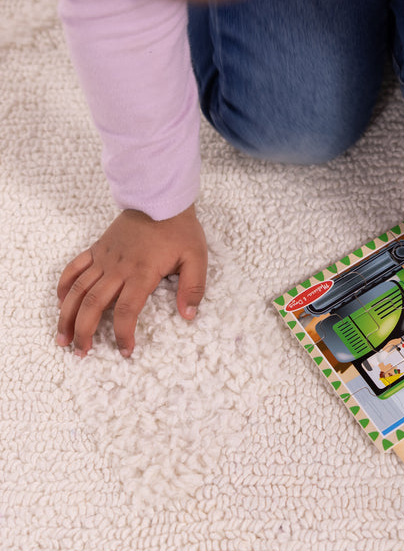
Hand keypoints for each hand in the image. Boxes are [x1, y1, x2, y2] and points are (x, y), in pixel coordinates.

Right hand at [56, 205, 207, 357]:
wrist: (160, 198)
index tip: (125, 351)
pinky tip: (60, 303)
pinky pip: (74, 268)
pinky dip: (63, 286)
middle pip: (92, 305)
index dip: (122, 334)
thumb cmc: (180, 229)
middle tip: (81, 352)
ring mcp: (103, 257)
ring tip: (62, 338)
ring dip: (67, 315)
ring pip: (77, 289)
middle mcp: (117, 267)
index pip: (125, 310)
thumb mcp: (196, 258)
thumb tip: (189, 315)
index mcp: (141, 272)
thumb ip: (193, 288)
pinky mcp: (97, 248)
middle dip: (84, 332)